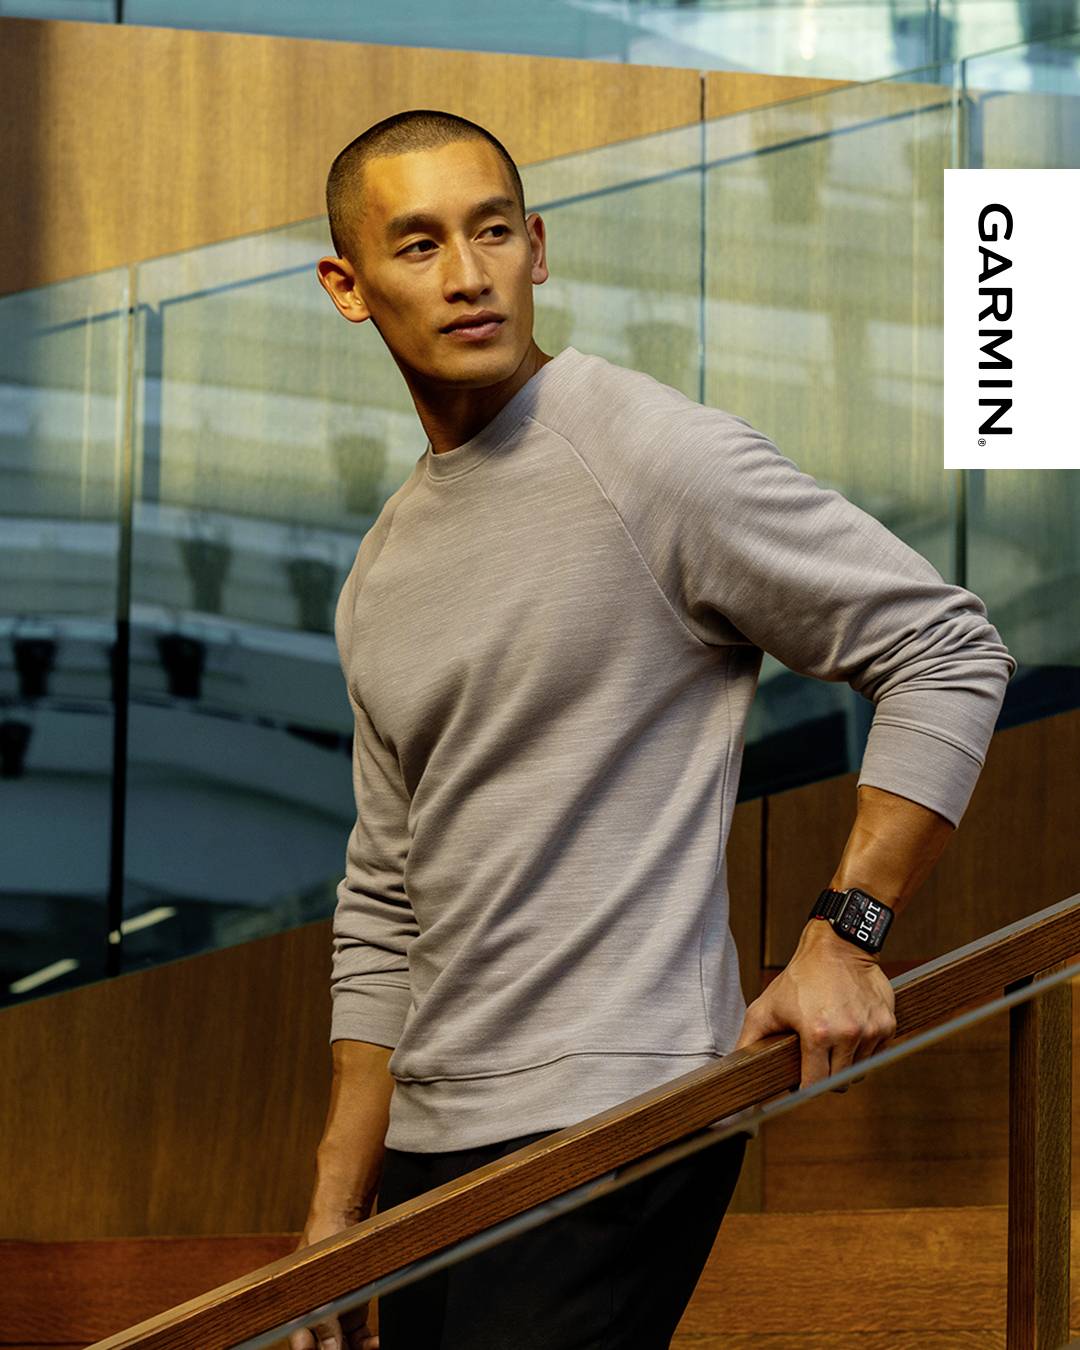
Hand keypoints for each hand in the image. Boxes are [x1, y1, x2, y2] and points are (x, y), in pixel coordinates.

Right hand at [288, 1213, 378, 1349]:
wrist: (338, 1222)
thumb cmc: (319, 1251)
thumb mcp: (321, 1291)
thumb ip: (325, 1326)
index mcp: (296, 1319)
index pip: (303, 1349)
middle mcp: (314, 1323)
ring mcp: (334, 1320)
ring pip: (344, 1348)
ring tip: (372, 1348)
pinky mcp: (352, 1314)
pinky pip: (359, 1339)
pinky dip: (369, 1344)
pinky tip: (377, 1343)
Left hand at [733, 918, 896, 1092]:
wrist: (837, 947)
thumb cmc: (800, 978)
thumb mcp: (765, 1007)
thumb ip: (748, 1041)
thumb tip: (736, 1068)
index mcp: (818, 1034)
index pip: (816, 1085)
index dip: (805, 1087)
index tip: (801, 1080)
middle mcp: (848, 1034)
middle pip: (840, 1082)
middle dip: (826, 1076)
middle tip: (816, 1058)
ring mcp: (871, 1030)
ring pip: (860, 1070)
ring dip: (846, 1062)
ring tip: (833, 1039)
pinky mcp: (888, 1024)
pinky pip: (877, 1053)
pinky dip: (864, 1049)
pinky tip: (850, 1029)